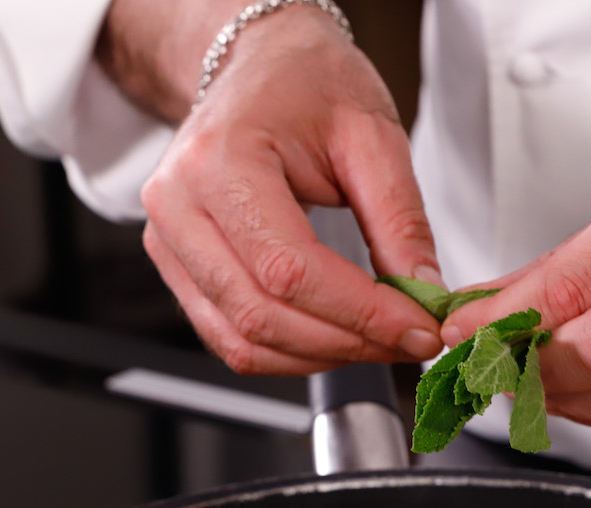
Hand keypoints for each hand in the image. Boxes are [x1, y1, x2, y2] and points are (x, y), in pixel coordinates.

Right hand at [136, 7, 443, 374]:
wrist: (258, 66)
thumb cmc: (305, 84)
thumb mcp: (371, 135)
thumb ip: (399, 220)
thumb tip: (423, 294)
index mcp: (220, 160)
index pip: (289, 269)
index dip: (361, 314)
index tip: (418, 328)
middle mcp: (179, 206)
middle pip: (262, 315)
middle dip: (349, 342)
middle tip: (411, 340)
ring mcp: (168, 241)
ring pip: (242, 341)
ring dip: (321, 358)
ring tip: (381, 342)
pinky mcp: (177, 268)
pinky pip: (229, 338)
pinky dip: (290, 354)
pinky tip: (338, 339)